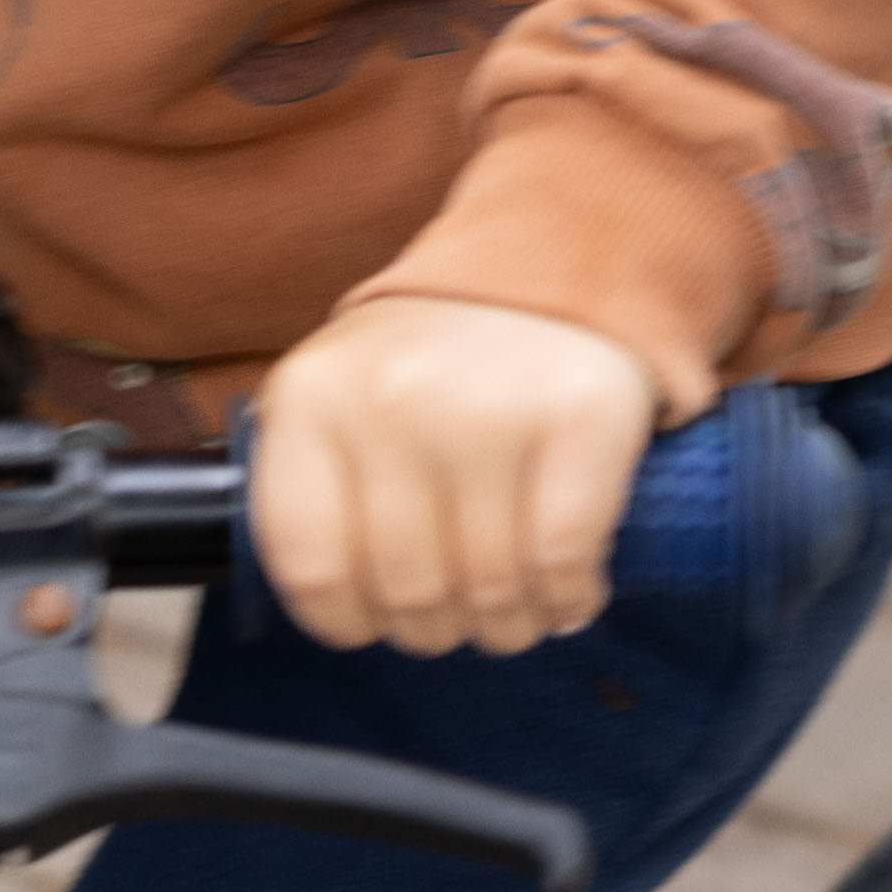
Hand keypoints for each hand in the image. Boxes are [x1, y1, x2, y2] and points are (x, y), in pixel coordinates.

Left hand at [249, 296, 663, 656]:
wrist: (550, 262)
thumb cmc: (434, 362)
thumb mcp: (342, 395)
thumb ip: (321, 489)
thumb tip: (341, 610)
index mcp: (311, 396)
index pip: (310, 566)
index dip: (345, 621)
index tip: (376, 621)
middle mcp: (392, 397)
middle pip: (407, 590)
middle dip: (437, 629)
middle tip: (460, 617)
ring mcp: (488, 405)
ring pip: (489, 591)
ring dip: (508, 627)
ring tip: (517, 611)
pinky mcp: (581, 417)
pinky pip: (563, 562)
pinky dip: (568, 599)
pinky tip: (568, 592)